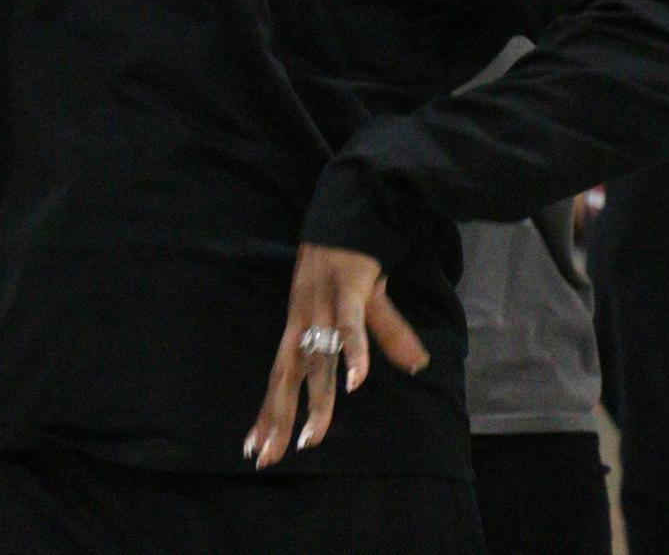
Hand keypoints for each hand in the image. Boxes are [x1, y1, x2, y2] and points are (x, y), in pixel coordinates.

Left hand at [244, 242, 427, 468]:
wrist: (355, 211)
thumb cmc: (352, 259)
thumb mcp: (369, 305)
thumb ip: (387, 338)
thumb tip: (416, 366)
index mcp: (302, 327)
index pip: (280, 377)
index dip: (268, 410)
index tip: (253, 447)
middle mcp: (304, 322)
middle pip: (288, 377)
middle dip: (277, 418)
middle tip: (265, 458)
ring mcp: (322, 307)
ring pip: (316, 362)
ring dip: (314, 400)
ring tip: (310, 439)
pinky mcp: (348, 290)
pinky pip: (349, 327)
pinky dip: (354, 354)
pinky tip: (355, 383)